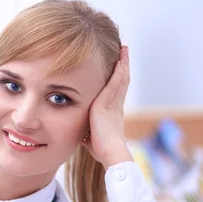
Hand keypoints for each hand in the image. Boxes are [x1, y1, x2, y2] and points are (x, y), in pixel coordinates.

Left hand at [84, 46, 133, 168]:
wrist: (110, 152)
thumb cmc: (100, 149)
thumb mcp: (90, 137)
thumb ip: (85, 132)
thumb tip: (78, 134)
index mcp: (112, 112)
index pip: (115, 91)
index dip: (117, 80)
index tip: (118, 69)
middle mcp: (116, 105)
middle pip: (121, 80)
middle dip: (122, 66)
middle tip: (124, 52)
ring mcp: (114, 103)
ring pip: (120, 78)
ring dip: (122, 63)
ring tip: (123, 49)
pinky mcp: (108, 103)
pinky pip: (116, 82)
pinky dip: (119, 70)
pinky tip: (120, 59)